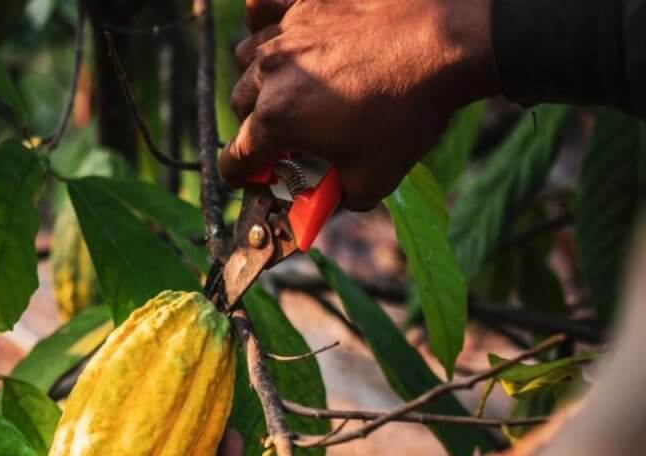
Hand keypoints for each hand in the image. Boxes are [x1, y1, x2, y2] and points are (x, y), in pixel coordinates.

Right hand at [220, 0, 498, 208]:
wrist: (449, 41)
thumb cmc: (410, 111)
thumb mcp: (374, 178)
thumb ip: (335, 199)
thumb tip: (323, 205)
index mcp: (278, 119)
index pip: (235, 157)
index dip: (242, 175)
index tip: (253, 177)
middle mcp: (270, 72)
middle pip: (239, 106)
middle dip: (256, 126)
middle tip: (288, 135)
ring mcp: (286, 30)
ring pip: (247, 58)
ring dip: (260, 77)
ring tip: (291, 84)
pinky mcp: (305, 0)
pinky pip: (262, 6)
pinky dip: (265, 19)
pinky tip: (285, 33)